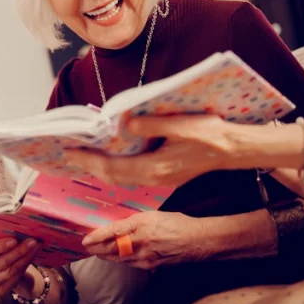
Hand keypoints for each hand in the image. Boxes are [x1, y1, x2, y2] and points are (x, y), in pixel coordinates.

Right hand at [0, 237, 40, 298]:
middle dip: (18, 251)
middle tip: (32, 241)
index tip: (14, 239)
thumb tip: (12, 224)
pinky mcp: (0, 291)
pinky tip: (32, 255)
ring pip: (10, 271)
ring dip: (25, 258)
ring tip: (35, 246)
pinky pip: (15, 278)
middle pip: (0, 263)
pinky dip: (25, 265)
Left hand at [64, 115, 239, 187]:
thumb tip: (124, 124)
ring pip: (123, 178)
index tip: (70, 152)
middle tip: (70, 155)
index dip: (89, 160)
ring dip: (102, 169)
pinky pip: (134, 175)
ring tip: (85, 157)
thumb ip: (151, 124)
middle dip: (90, 166)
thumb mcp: (180, 124)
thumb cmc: (210, 134)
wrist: (233, 150)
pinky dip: (117, 168)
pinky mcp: (166, 175)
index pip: (113, 168)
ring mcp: (161, 179)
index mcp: (156, 167)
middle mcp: (155, 178)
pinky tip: (112, 158)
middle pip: (114, 177)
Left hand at [82, 211, 209, 269]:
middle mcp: (141, 241)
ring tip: (98, 252)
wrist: (196, 241)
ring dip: (107, 255)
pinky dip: (120, 260)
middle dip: (97, 248)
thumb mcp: (154, 215)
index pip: (114, 231)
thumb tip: (121, 226)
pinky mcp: (150, 265)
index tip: (85, 239)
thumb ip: (136, 221)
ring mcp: (145, 256)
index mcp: (142, 224)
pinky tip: (117, 258)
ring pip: (119, 258)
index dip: (97, 236)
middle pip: (113, 248)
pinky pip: (130, 264)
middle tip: (87, 247)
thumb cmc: (177, 223)